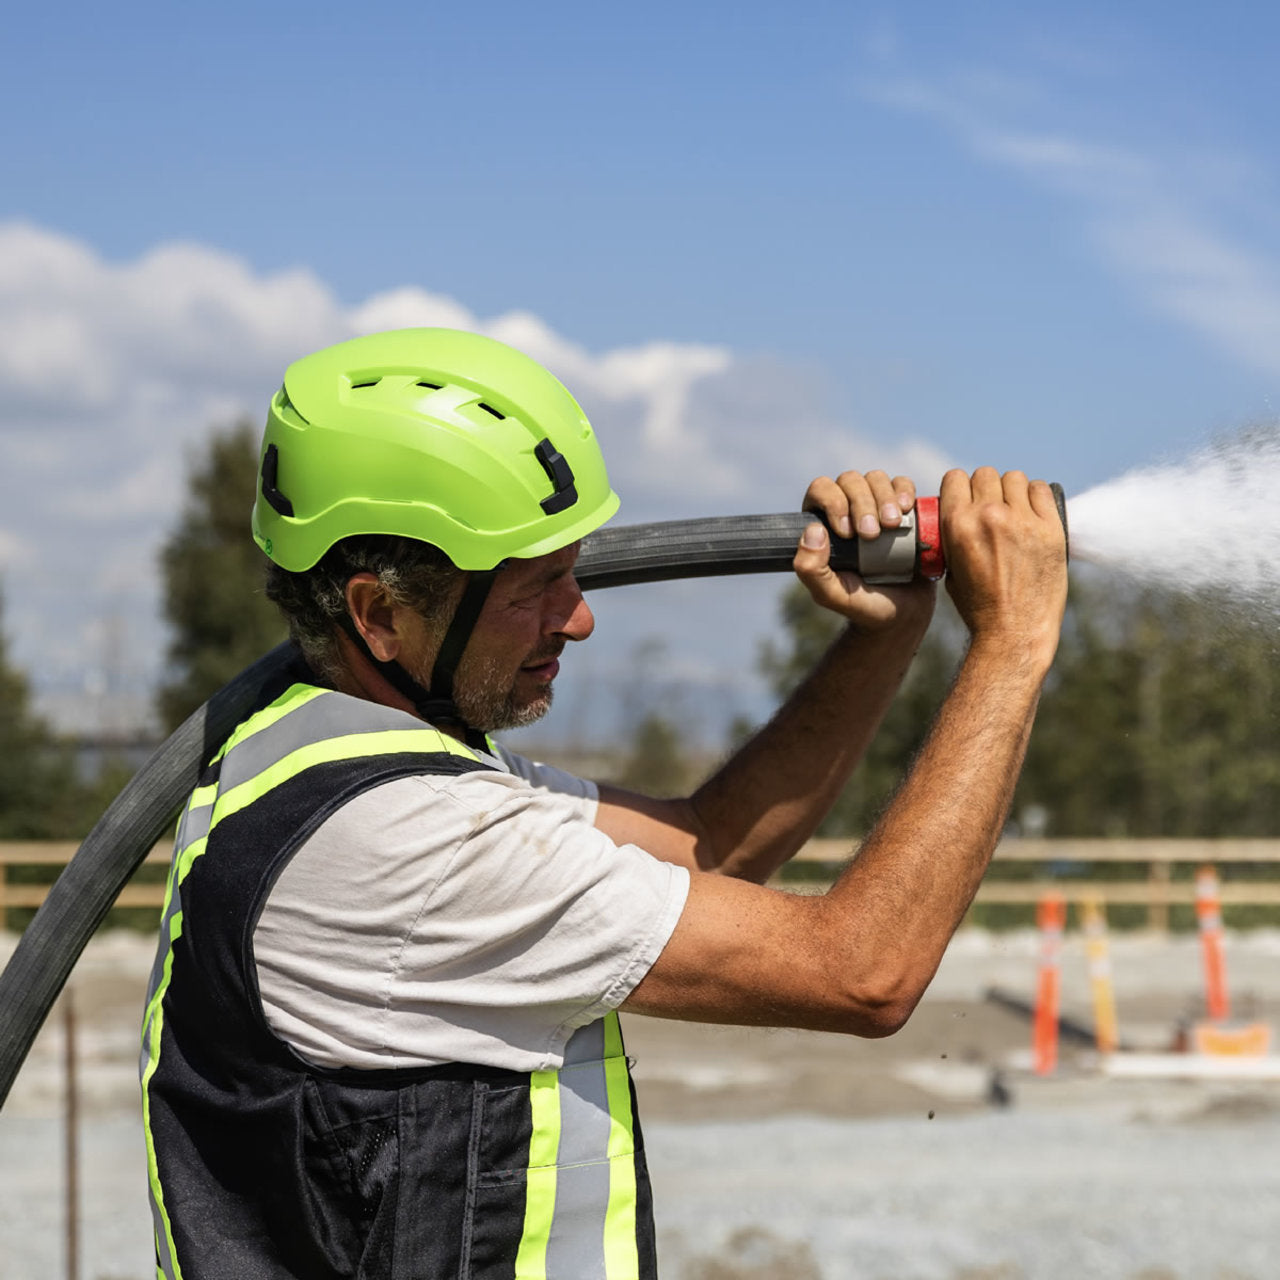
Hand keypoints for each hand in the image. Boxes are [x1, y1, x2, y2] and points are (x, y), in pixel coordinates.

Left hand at [793, 470, 935, 631]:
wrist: (904, 614)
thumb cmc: (863, 605)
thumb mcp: (832, 595)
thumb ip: (811, 570)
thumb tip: (812, 531)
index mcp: (823, 524)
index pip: (820, 491)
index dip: (833, 502)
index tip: (847, 532)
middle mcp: (848, 509)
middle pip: (849, 480)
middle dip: (861, 502)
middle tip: (872, 534)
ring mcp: (877, 505)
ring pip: (875, 477)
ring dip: (883, 497)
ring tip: (893, 526)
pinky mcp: (904, 508)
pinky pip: (902, 483)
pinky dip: (905, 491)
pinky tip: (907, 511)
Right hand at [940, 468, 1066, 664]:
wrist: (1014, 632)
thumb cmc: (979, 606)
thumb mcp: (950, 569)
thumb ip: (953, 536)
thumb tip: (960, 513)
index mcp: (957, 525)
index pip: (955, 478)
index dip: (960, 488)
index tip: (967, 499)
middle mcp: (989, 516)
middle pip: (986, 474)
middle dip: (987, 488)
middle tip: (992, 509)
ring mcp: (1022, 521)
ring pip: (1015, 478)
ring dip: (1013, 491)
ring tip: (1014, 512)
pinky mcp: (1051, 529)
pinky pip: (1042, 490)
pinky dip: (1037, 497)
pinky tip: (1034, 514)